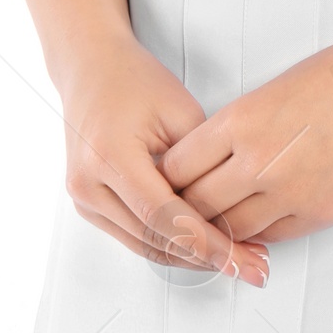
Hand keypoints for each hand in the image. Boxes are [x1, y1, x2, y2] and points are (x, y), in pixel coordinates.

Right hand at [56, 32, 269, 284]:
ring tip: (234, 257)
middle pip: (153, 239)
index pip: (164, 216)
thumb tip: (228, 208)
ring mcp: (83, 198)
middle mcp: (89, 184)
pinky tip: (201, 244)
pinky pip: (132, 235)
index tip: (240, 257)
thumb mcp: (180, 111)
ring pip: (143, 246)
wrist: (91, 68)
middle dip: (205, 256)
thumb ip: (200, 163)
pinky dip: (168, 242)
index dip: (206, 242)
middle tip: (248, 263)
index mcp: (110, 156)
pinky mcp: (88, 204)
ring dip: (188, 256)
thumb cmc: (133, 80)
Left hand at [160, 30, 332, 243]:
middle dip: (183, 210)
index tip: (167, 180)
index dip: (168, 178)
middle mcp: (260, 161)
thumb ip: (242, 122)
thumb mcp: (278, 86)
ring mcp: (291, 192)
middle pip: (196, 205)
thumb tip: (218, 150)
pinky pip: (271, 236)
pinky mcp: (321, 213)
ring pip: (231, 229)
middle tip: (179, 211)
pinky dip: (257, 234)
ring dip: (219, 228)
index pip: (178, 166)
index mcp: (244, 119)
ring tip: (214, 223)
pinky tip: (254, 223)